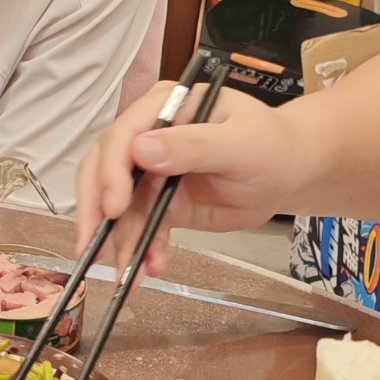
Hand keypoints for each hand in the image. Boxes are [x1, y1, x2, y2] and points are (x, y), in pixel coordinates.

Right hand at [73, 81, 292, 267]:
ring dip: (121, 239)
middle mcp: (150, 134)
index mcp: (166, 106)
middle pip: (105, 168)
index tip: (114, 206)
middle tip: (90, 244)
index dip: (112, 170)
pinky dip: (142, 248)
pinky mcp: (160, 200)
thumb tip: (141, 150)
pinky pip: (142, 225)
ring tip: (127, 272)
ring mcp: (152, 169)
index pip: (124, 134)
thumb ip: (193, 145)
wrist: (288, 174)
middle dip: (96, 208)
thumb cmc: (270, 146)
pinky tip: (152, 266)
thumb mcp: (240, 143)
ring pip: (119, 205)